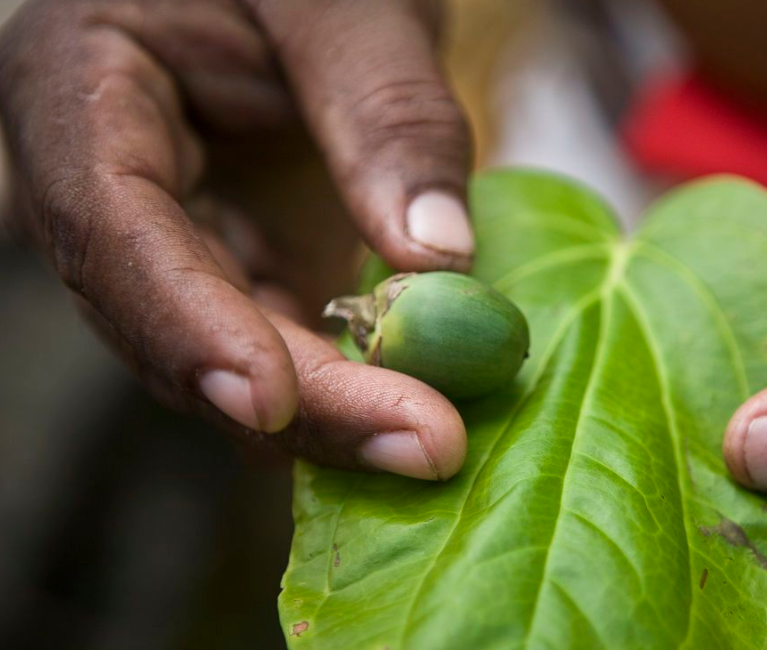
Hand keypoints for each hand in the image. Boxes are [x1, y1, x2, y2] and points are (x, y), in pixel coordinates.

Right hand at [0, 0, 473, 479]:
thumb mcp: (345, 0)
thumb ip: (387, 110)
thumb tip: (438, 258)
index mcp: (81, 86)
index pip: (108, 225)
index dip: (184, 323)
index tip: (271, 400)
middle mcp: (110, 183)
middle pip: (176, 317)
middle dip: (298, 399)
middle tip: (423, 443)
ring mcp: (180, 233)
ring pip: (230, 349)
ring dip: (329, 410)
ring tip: (430, 441)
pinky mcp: (242, 260)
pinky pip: (280, 337)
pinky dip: (346, 381)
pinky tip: (413, 411)